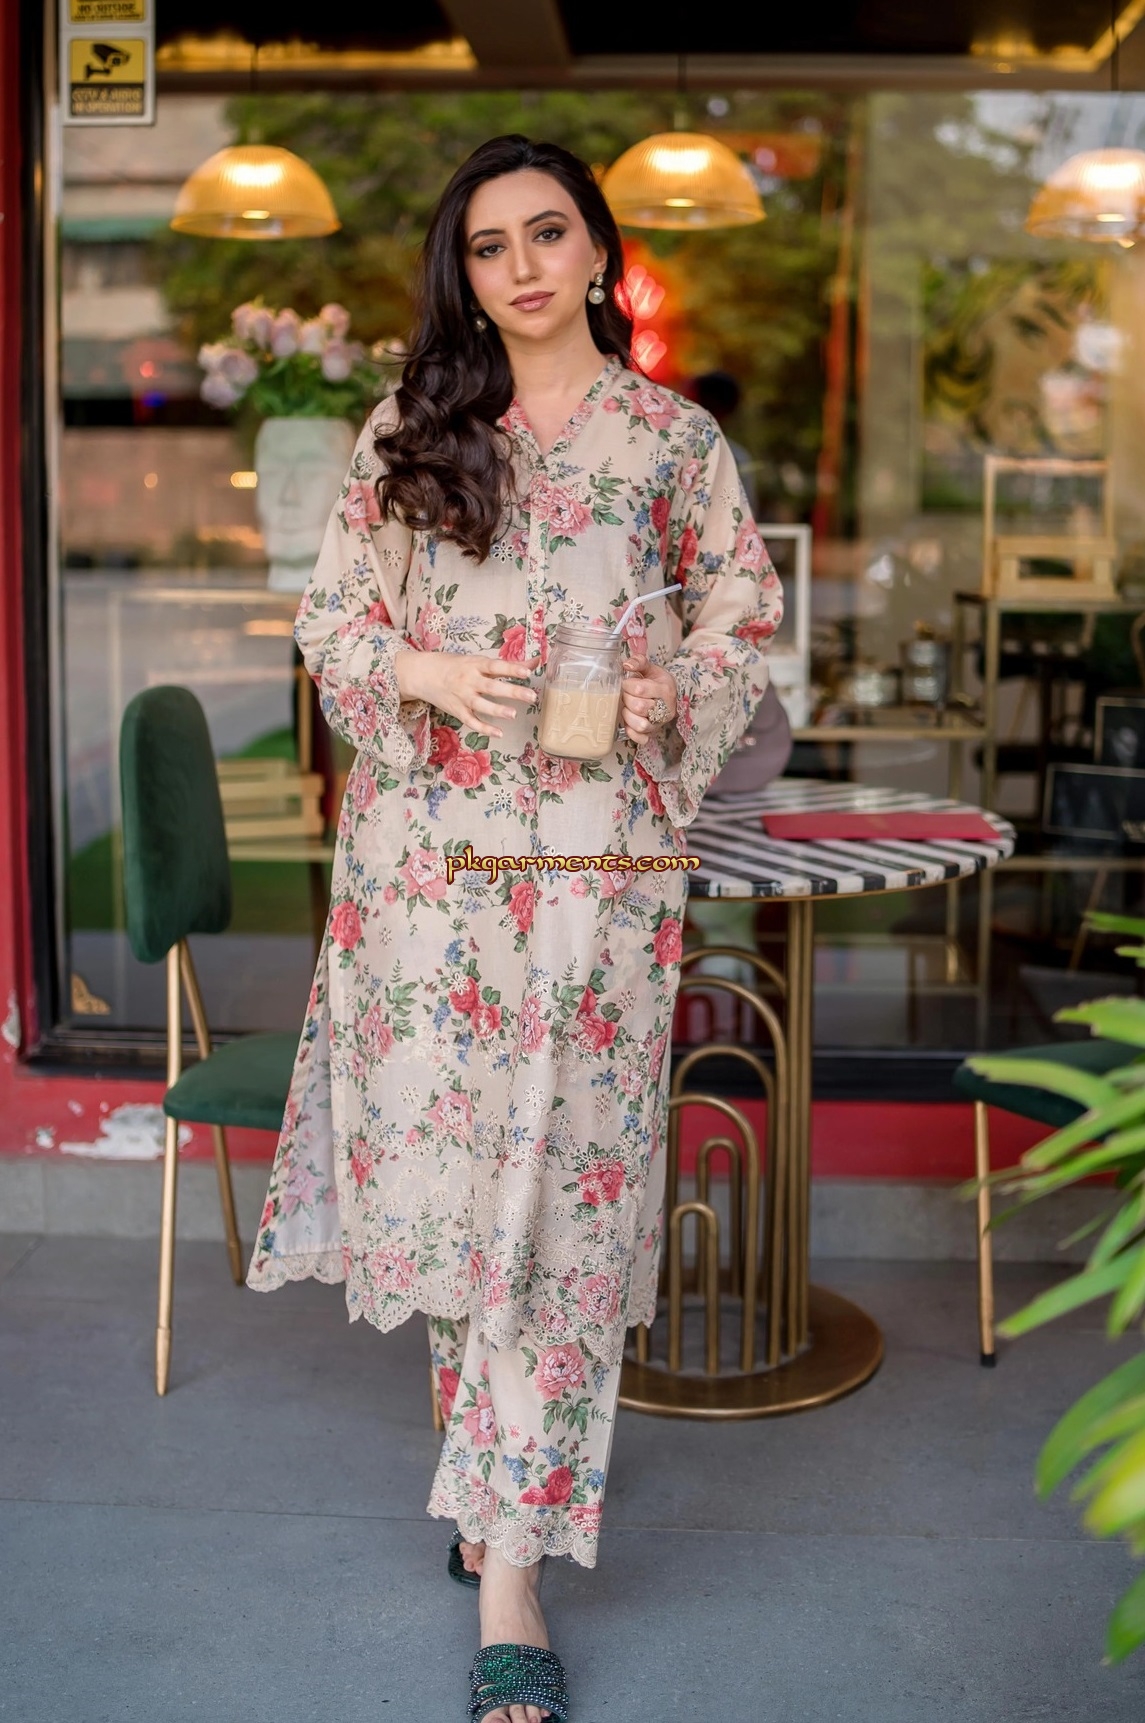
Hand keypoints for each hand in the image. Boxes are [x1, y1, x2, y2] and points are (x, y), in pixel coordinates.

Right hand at [396, 650, 540, 738]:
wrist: (423, 673)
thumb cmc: (455, 666)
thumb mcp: (479, 661)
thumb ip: (508, 665)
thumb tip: (536, 662)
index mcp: (476, 665)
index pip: (497, 666)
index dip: (512, 669)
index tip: (527, 672)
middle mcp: (469, 680)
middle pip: (492, 687)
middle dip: (512, 691)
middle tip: (531, 696)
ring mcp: (462, 697)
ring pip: (481, 705)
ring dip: (497, 710)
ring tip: (513, 714)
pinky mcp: (457, 711)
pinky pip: (471, 721)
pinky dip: (484, 728)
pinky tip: (498, 733)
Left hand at [621, 656, 676, 743]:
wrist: (669, 698)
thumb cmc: (657, 682)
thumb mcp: (651, 669)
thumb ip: (639, 662)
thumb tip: (626, 665)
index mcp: (665, 689)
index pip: (640, 689)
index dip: (627, 685)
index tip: (626, 683)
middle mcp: (666, 708)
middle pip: (640, 707)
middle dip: (626, 699)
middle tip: (625, 695)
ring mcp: (660, 723)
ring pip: (641, 725)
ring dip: (628, 716)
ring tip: (626, 708)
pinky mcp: (653, 734)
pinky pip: (641, 739)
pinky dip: (631, 732)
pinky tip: (628, 723)